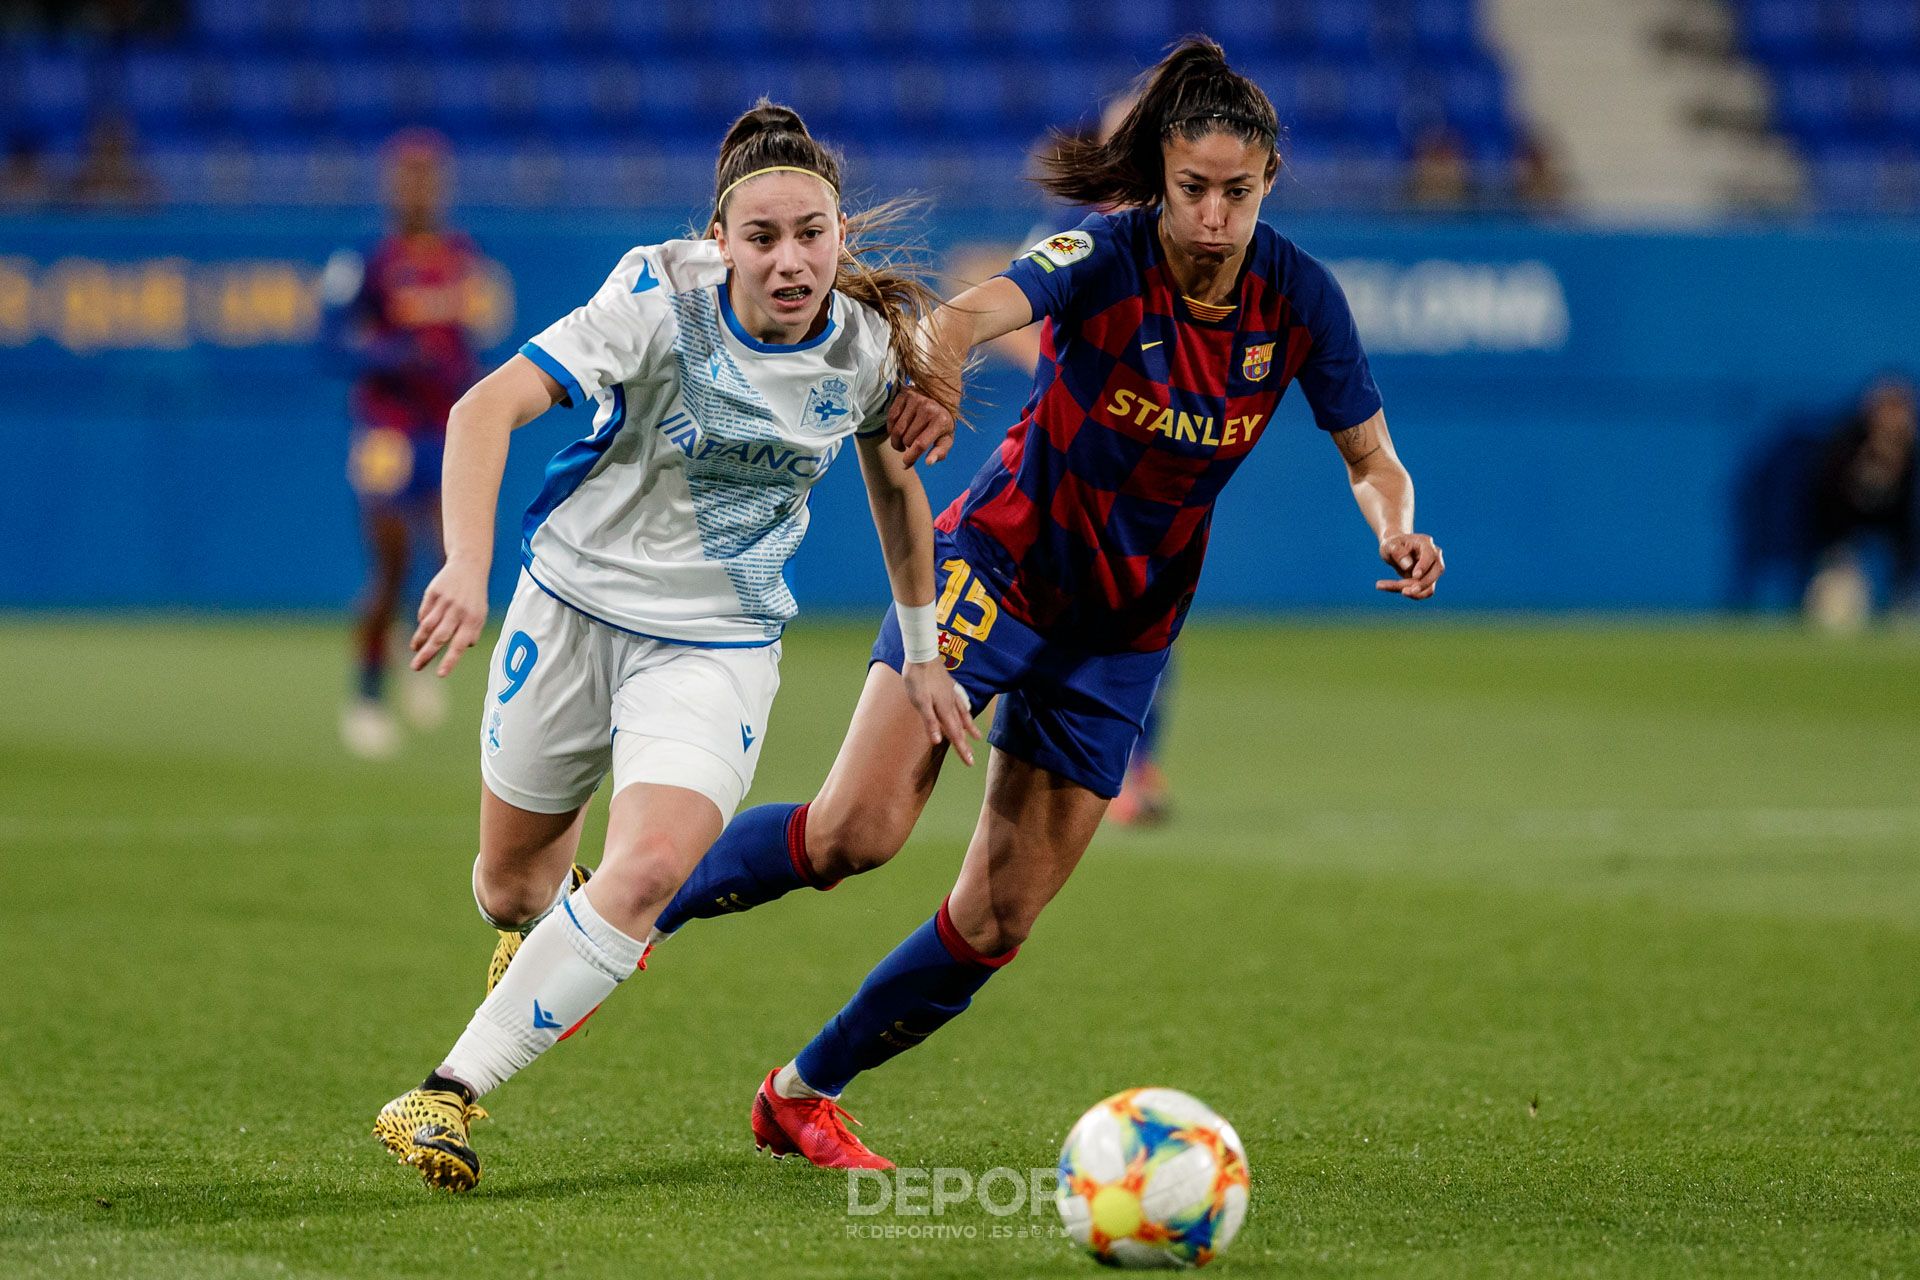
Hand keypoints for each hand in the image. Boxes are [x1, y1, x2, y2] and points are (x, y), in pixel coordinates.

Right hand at [411, 557, 488, 675]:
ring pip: (428, 626)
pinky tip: (422, 628)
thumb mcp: (481, 614)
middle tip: (415, 668)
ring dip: (419, 640)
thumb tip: (464, 648)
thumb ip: (473, 632)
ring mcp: (445, 601)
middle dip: (427, 655)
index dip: (450, 661)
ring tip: (414, 650)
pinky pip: (425, 612)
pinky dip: (423, 622)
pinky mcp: (433, 592)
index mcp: (473, 620)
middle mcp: (458, 611)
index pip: (460, 645)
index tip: (440, 674)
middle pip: (439, 637)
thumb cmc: (475, 596)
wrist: (468, 565)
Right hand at [888, 388, 955, 465]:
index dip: (910, 457)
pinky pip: (891, 418)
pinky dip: (891, 430)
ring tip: (902, 442)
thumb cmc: (942, 422)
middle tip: (910, 445)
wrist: (940, 395)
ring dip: (897, 441)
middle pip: (907, 439)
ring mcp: (915, 400)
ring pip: (897, 430)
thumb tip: (928, 463)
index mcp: (941, 421)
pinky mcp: (904, 395)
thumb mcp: (946, 438)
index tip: (905, 464)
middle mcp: (928, 409)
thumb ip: (940, 452)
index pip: (920, 444)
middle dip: (907, 447)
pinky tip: (896, 433)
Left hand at [901, 658, 979, 765]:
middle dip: (965, 744)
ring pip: (963, 715)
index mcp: (944, 709)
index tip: (970, 762)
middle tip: (971, 759)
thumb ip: (930, 721)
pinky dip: (965, 711)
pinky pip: (961, 703)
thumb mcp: (920, 702)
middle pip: (960, 728)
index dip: (962, 749)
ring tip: (977, 736)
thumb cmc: (917, 678)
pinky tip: (967, 710)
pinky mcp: (949, 686)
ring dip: (969, 727)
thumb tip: (937, 741)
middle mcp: (951, 703)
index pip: (955, 734)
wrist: (922, 654)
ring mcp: (951, 694)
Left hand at [1376, 533, 1443, 599]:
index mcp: (1425, 543)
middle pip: (1437, 571)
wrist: (1394, 551)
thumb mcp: (1389, 546)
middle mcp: (1434, 555)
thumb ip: (1397, 552)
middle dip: (1423, 584)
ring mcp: (1433, 569)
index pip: (1430, 555)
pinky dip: (1411, 595)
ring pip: (1430, 585)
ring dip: (1413, 592)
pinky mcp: (1428, 580)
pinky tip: (1390, 589)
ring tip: (1386, 587)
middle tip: (1404, 592)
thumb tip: (1408, 566)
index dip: (1424, 566)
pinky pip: (1425, 592)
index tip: (1415, 576)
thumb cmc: (1392, 546)